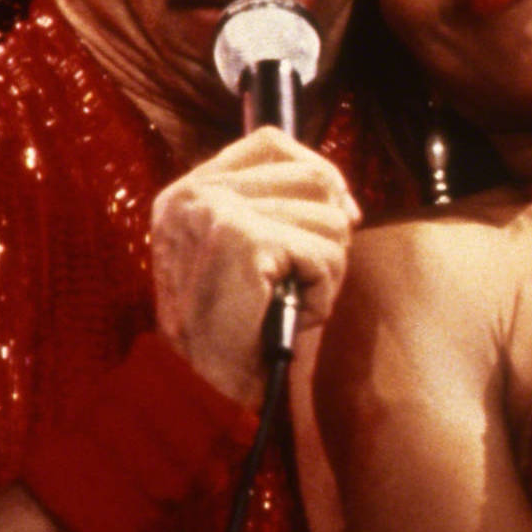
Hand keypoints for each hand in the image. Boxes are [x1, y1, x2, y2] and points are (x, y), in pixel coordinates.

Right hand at [149, 127, 360, 407]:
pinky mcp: (242, 240)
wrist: (199, 389)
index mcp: (187, 193)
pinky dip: (322, 292)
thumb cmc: (229, 330)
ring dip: (327, 268)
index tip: (336, 212)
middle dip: (329, 230)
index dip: (316, 171)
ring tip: (293, 299)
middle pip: (312, 176)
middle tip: (308, 275)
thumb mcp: (242, 256)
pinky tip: (292, 312)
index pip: (270, 142)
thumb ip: (273, 212)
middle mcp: (195, 194)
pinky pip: (325, 254)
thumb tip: (344, 200)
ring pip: (328, 217)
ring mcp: (216, 212)